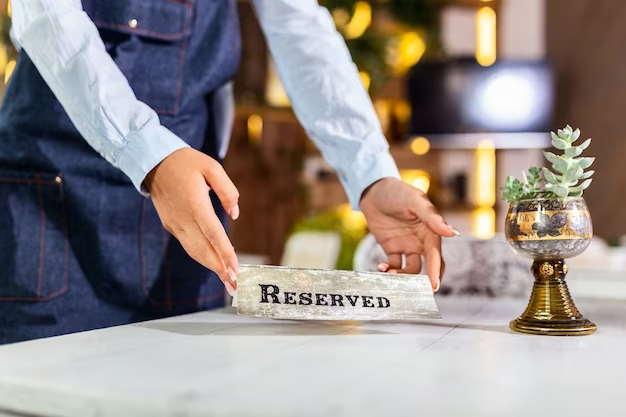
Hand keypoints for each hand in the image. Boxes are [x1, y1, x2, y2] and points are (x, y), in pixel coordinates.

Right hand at [144, 148, 239, 295]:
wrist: (153, 161)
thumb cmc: (186, 162)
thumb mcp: (212, 167)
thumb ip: (227, 190)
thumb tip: (235, 213)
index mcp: (195, 204)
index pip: (213, 234)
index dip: (225, 254)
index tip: (235, 270)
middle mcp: (184, 219)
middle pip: (204, 250)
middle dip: (220, 270)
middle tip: (236, 286)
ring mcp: (175, 224)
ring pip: (195, 251)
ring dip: (211, 267)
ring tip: (228, 281)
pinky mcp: (171, 225)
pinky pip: (189, 245)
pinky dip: (202, 257)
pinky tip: (214, 264)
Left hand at [359, 178, 458, 290]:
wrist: (374, 190)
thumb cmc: (398, 192)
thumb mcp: (415, 202)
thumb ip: (432, 218)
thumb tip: (453, 233)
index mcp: (431, 231)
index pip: (435, 255)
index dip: (435, 271)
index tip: (433, 286)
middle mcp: (421, 241)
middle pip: (428, 266)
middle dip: (423, 281)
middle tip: (416, 293)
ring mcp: (407, 245)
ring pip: (409, 269)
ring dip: (401, 276)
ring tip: (388, 274)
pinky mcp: (392, 248)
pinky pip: (393, 264)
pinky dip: (388, 270)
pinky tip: (380, 268)